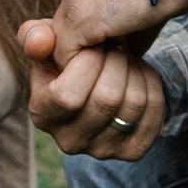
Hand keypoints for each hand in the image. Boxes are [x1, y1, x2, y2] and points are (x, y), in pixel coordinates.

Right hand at [21, 18, 164, 160]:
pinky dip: (152, 87)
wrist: (97, 78)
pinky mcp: (131, 151)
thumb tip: (40, 43)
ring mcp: (102, 150)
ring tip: (127, 58)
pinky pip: (153, 115)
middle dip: (116, 62)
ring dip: (135, 71)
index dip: (88, 65)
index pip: (68, 97)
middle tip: (115, 47)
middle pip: (106, 100)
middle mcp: (70, 141)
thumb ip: (34, 36)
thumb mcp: (47, 42)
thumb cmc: (68, 57)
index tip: (96, 45)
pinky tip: (140, 74)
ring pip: (133, 105)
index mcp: (42, 115)